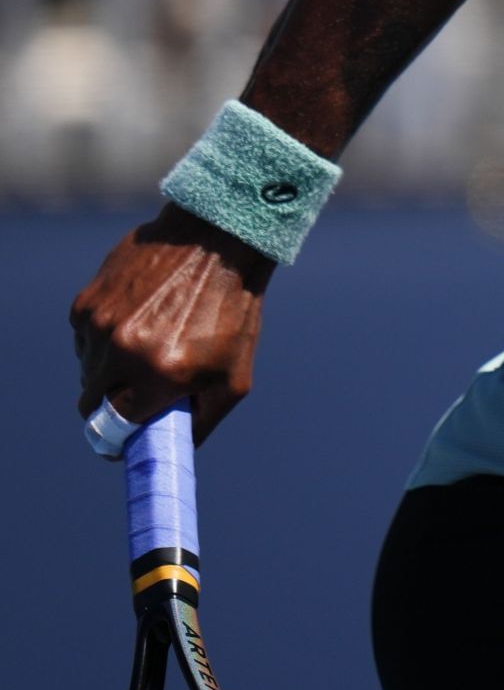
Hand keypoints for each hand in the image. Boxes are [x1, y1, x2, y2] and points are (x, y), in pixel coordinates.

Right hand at [71, 204, 275, 444]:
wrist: (216, 241)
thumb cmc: (232, 311)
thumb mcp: (234, 376)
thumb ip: (202, 421)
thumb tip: (172, 448)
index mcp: (161, 376)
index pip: (114, 429)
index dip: (119, 436)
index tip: (124, 438)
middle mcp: (123, 353)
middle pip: (91, 404)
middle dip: (112, 404)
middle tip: (137, 392)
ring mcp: (100, 326)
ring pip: (87, 370)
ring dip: (110, 368)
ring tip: (150, 342)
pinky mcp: (86, 303)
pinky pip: (84, 340)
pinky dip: (105, 339)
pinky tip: (139, 318)